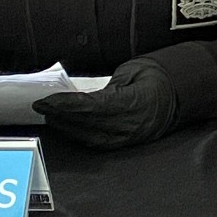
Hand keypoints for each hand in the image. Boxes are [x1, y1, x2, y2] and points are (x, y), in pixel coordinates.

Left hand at [35, 59, 180, 149]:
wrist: (176, 98)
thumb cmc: (154, 79)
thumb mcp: (133, 72)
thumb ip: (108, 86)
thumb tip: (80, 96)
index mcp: (135, 103)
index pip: (93, 107)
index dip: (67, 105)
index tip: (47, 100)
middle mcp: (130, 125)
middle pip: (87, 123)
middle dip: (60, 115)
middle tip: (40, 106)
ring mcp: (127, 138)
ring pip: (88, 136)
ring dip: (65, 126)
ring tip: (48, 115)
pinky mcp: (123, 144)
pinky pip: (95, 142)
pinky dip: (77, 134)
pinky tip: (64, 126)